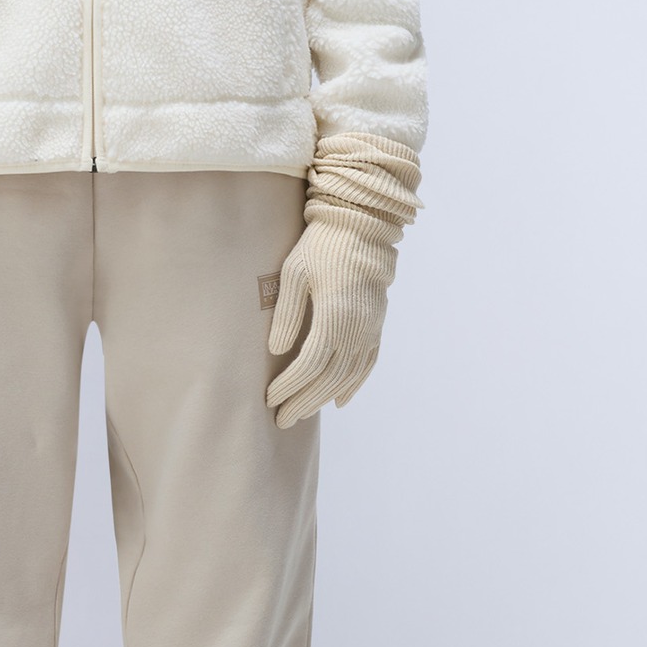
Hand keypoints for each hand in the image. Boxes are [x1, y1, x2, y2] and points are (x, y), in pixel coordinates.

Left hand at [264, 219, 395, 427]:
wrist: (363, 226)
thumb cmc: (321, 246)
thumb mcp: (294, 273)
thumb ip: (286, 314)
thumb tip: (276, 351)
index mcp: (335, 314)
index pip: (310, 364)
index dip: (290, 385)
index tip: (270, 398)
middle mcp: (358, 327)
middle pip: (330, 378)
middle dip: (304, 401)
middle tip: (281, 420)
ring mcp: (371, 328)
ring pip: (349, 376)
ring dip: (324, 398)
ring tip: (301, 413)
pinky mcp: (377, 324)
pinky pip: (368, 364)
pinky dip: (354, 385)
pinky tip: (340, 400)